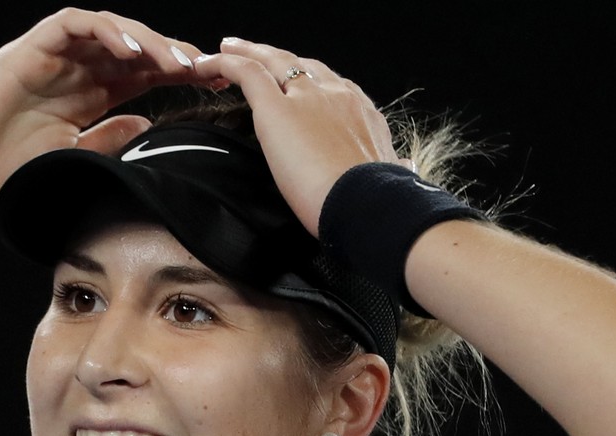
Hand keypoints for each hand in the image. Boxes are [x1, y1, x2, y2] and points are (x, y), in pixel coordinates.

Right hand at [0, 9, 203, 218]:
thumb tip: (148, 121)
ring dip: (147, 40)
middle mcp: (73, 70)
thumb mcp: (72, 161)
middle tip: (206, 70)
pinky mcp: (29, 48)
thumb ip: (108, 139)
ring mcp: (52, 57)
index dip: (177, 75)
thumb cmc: (3, 174)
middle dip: (173, 54)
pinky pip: (74, 23)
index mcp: (87, 96)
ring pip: (109, 30)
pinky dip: (106, 30)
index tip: (213, 86)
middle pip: (133, 48)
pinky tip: (132, 50)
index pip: (142, 74)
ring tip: (176, 62)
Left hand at [191, 39, 407, 235]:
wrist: (369, 205)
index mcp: (363, 113)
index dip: (311, 82)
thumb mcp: (394, 175)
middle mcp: (337, 96)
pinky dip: (225, 65)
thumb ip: (395, 166)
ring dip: (248, 53)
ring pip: (273, 61)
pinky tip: (209, 64)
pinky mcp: (277, 110)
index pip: (333, 86)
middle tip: (254, 53)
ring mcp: (306, 99)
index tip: (297, 84)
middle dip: (276, 58)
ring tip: (227, 51)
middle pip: (301, 66)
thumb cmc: (379, 201)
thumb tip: (407, 166)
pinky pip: (247, 73)